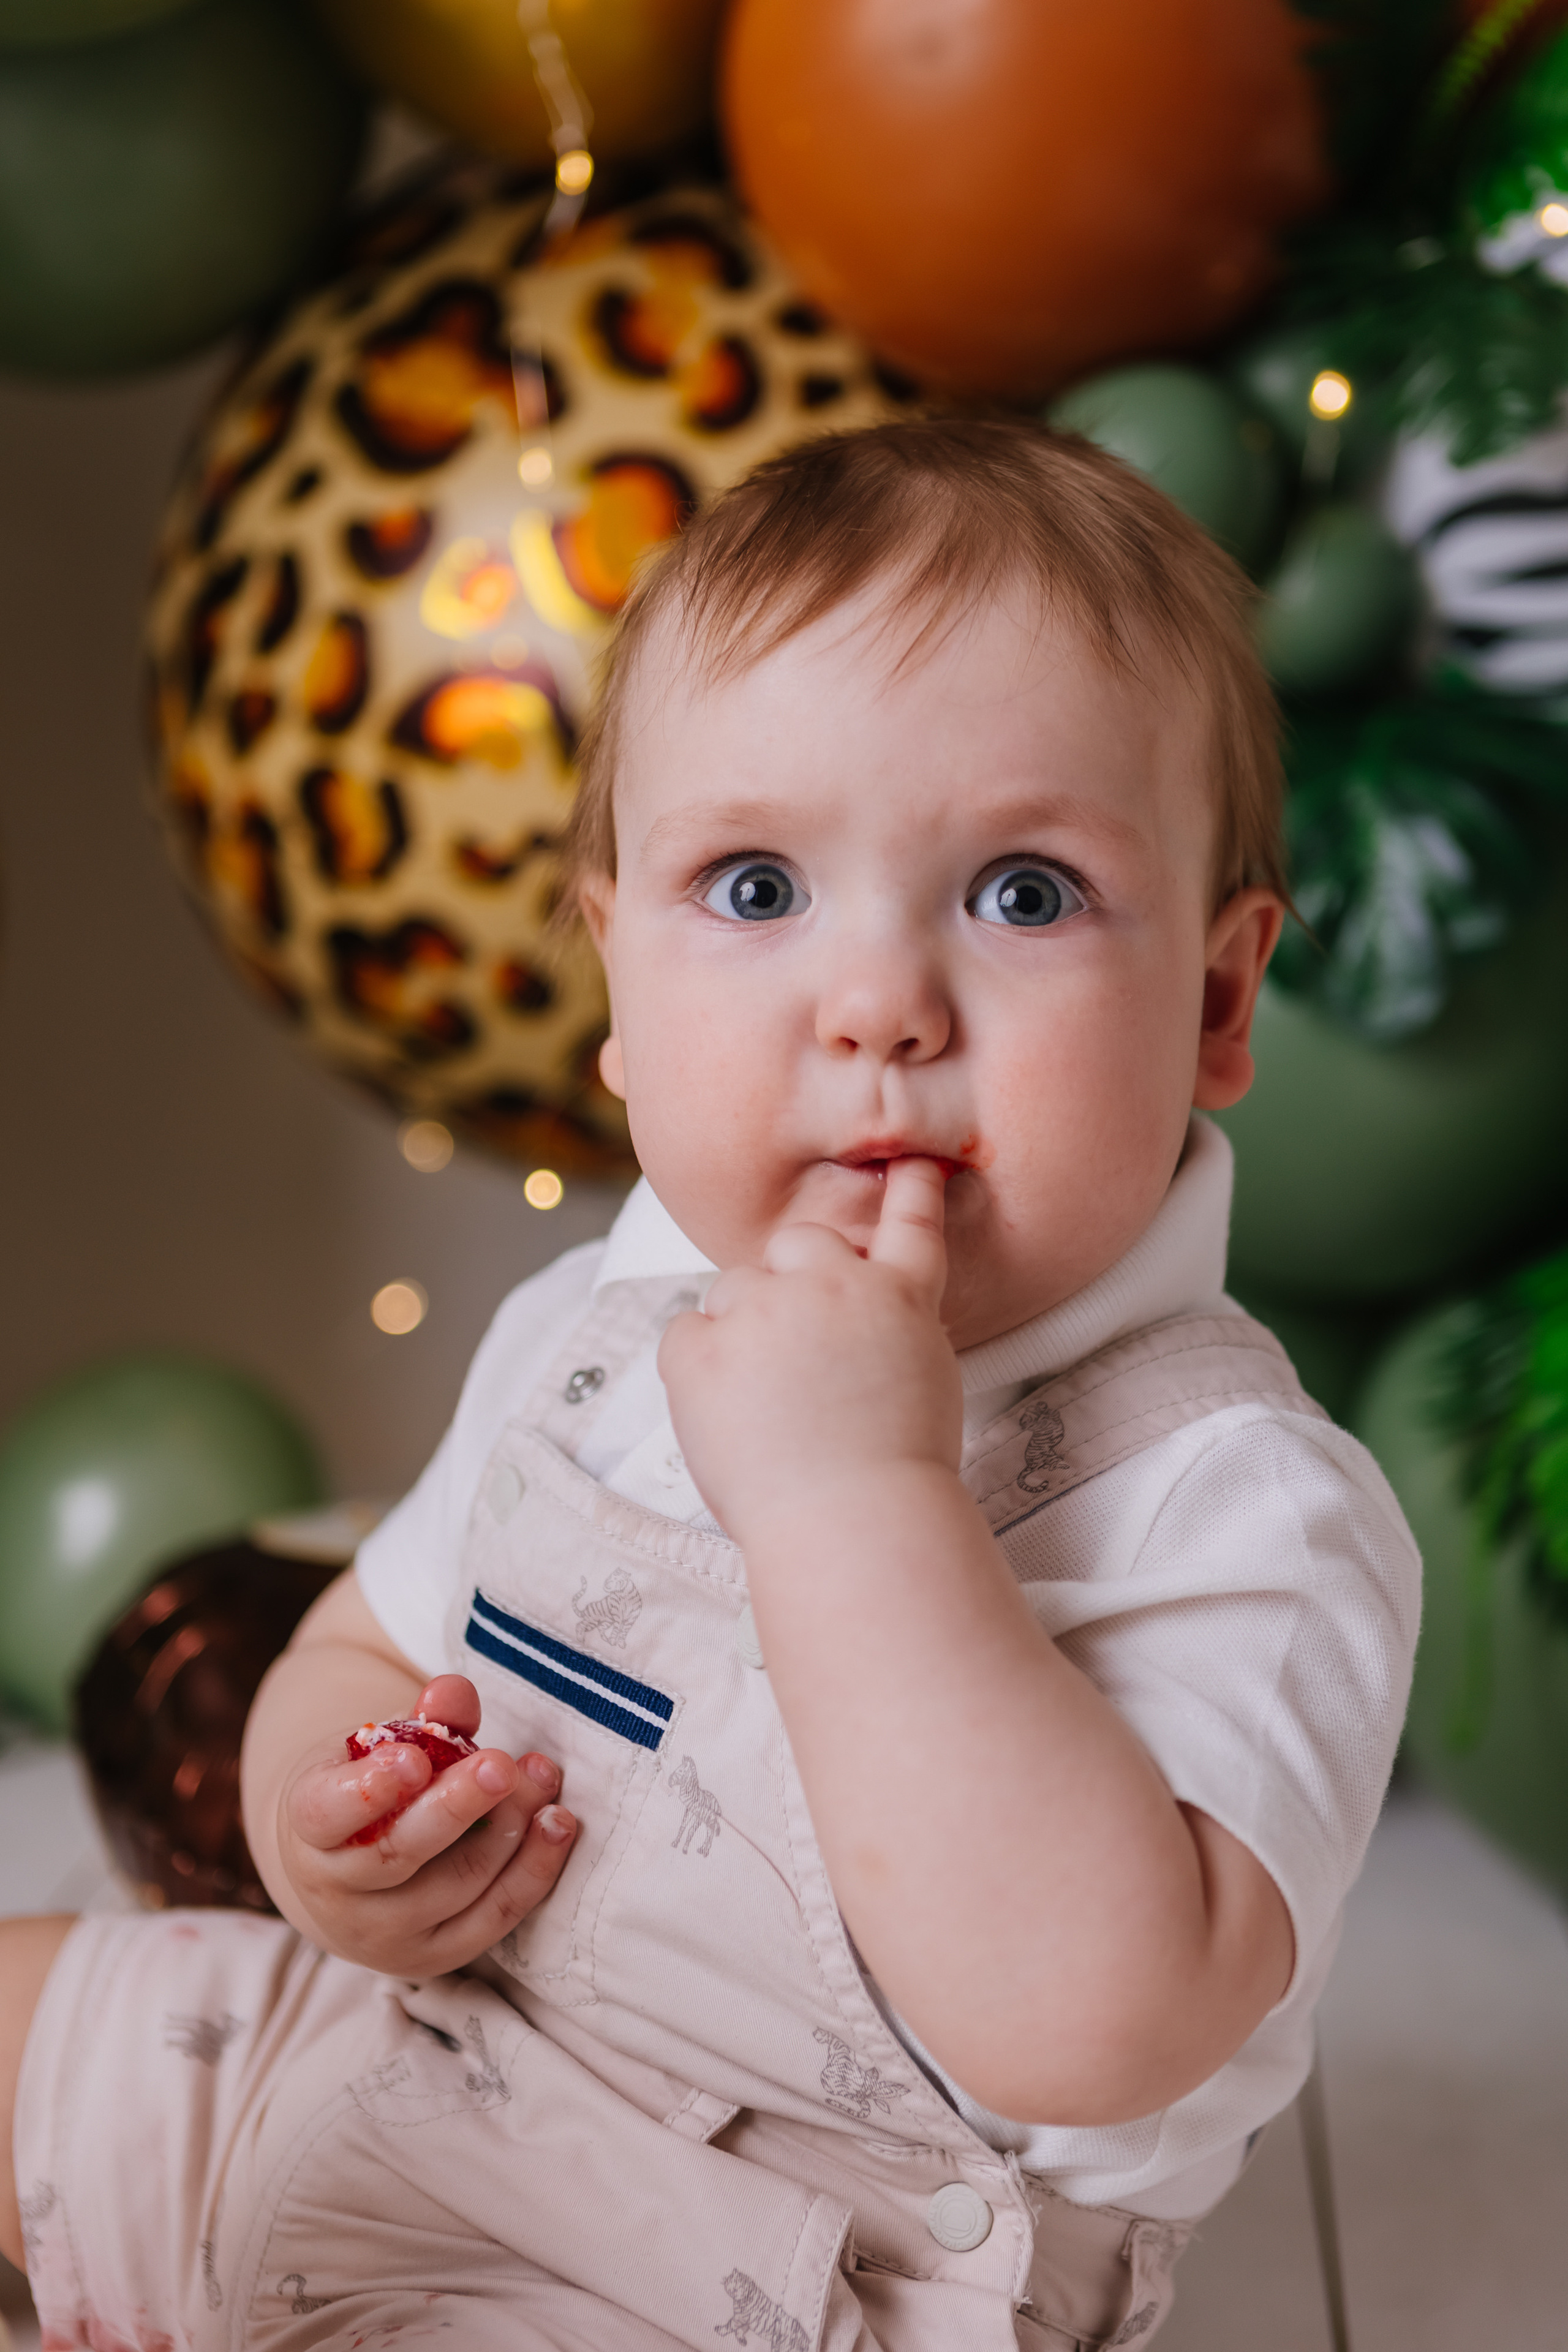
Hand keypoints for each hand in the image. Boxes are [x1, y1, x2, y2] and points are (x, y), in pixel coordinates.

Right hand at [276, 1674, 576, 1974]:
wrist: (349, 1875)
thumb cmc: (370, 1794)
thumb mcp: (378, 1749)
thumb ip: (422, 1718)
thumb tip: (452, 1694)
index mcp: (310, 1827)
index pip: (327, 1813)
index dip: (368, 1790)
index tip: (415, 1758)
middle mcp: (339, 1890)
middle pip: (400, 1852)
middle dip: (458, 1806)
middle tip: (502, 1765)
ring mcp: (387, 1933)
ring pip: (456, 1885)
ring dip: (510, 1829)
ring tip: (542, 1778)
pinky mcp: (437, 1957)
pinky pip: (494, 1917)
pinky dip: (533, 1870)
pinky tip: (557, 1825)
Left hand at [658, 1157, 962, 1545]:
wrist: (855, 1521)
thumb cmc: (895, 1474)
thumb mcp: (922, 1382)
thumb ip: (888, 1336)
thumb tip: (852, 1334)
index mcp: (898, 1297)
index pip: (910, 1225)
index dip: (912, 1188)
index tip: (914, 1163)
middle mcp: (830, 1285)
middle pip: (797, 1245)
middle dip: (791, 1282)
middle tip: (798, 1352)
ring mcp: (763, 1311)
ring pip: (733, 1290)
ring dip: (742, 1330)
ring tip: (766, 1405)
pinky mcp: (703, 1349)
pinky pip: (683, 1335)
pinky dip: (695, 1369)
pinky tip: (726, 1415)